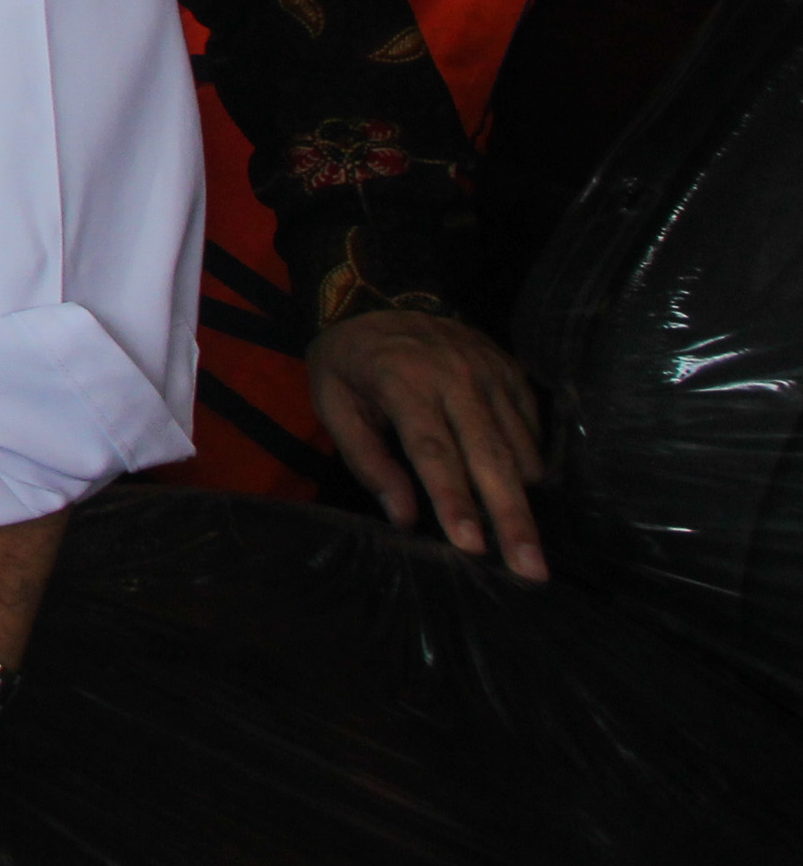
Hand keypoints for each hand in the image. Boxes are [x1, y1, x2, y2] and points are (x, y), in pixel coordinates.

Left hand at [311, 308, 547, 579]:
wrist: (379, 295)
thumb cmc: (349, 362)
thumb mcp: (333, 404)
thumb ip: (367, 460)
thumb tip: (403, 517)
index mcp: (404, 381)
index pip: (434, 451)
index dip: (454, 501)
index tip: (472, 547)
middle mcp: (456, 375)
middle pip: (490, 457)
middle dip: (512, 518)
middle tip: (531, 570)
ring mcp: (491, 371)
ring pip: (519, 445)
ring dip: (527, 499)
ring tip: (531, 549)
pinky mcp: (513, 370)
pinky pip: (532, 426)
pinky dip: (532, 463)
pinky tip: (527, 493)